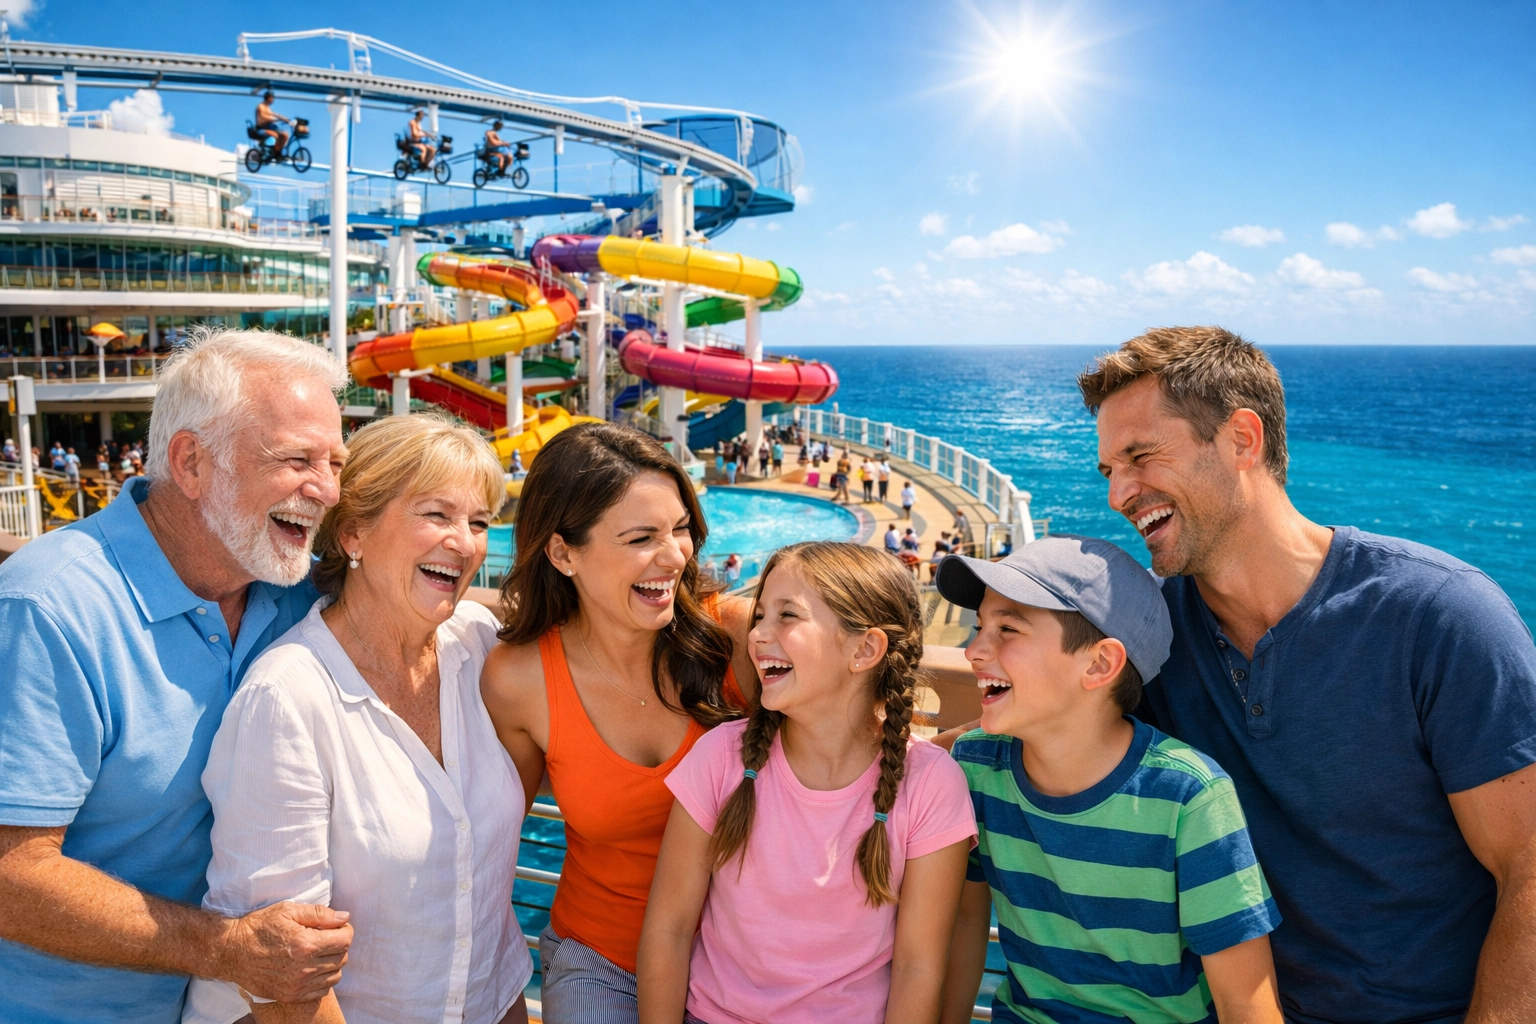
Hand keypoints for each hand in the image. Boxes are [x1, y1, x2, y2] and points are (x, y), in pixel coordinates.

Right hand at [218, 902, 352, 1002]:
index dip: (345, 930)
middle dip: (339, 945)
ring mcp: (297, 985)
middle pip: (342, 958)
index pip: (345, 940)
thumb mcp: (288, 910)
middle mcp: (304, 967)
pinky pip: (321, 991)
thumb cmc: (258, 928)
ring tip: (318, 952)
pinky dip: (322, 979)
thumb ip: (319, 914)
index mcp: (306, 944)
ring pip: (335, 976)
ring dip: (332, 962)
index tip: (336, 926)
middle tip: (326, 937)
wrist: (231, 952)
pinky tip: (312, 967)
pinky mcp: (291, 995)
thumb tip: (344, 917)